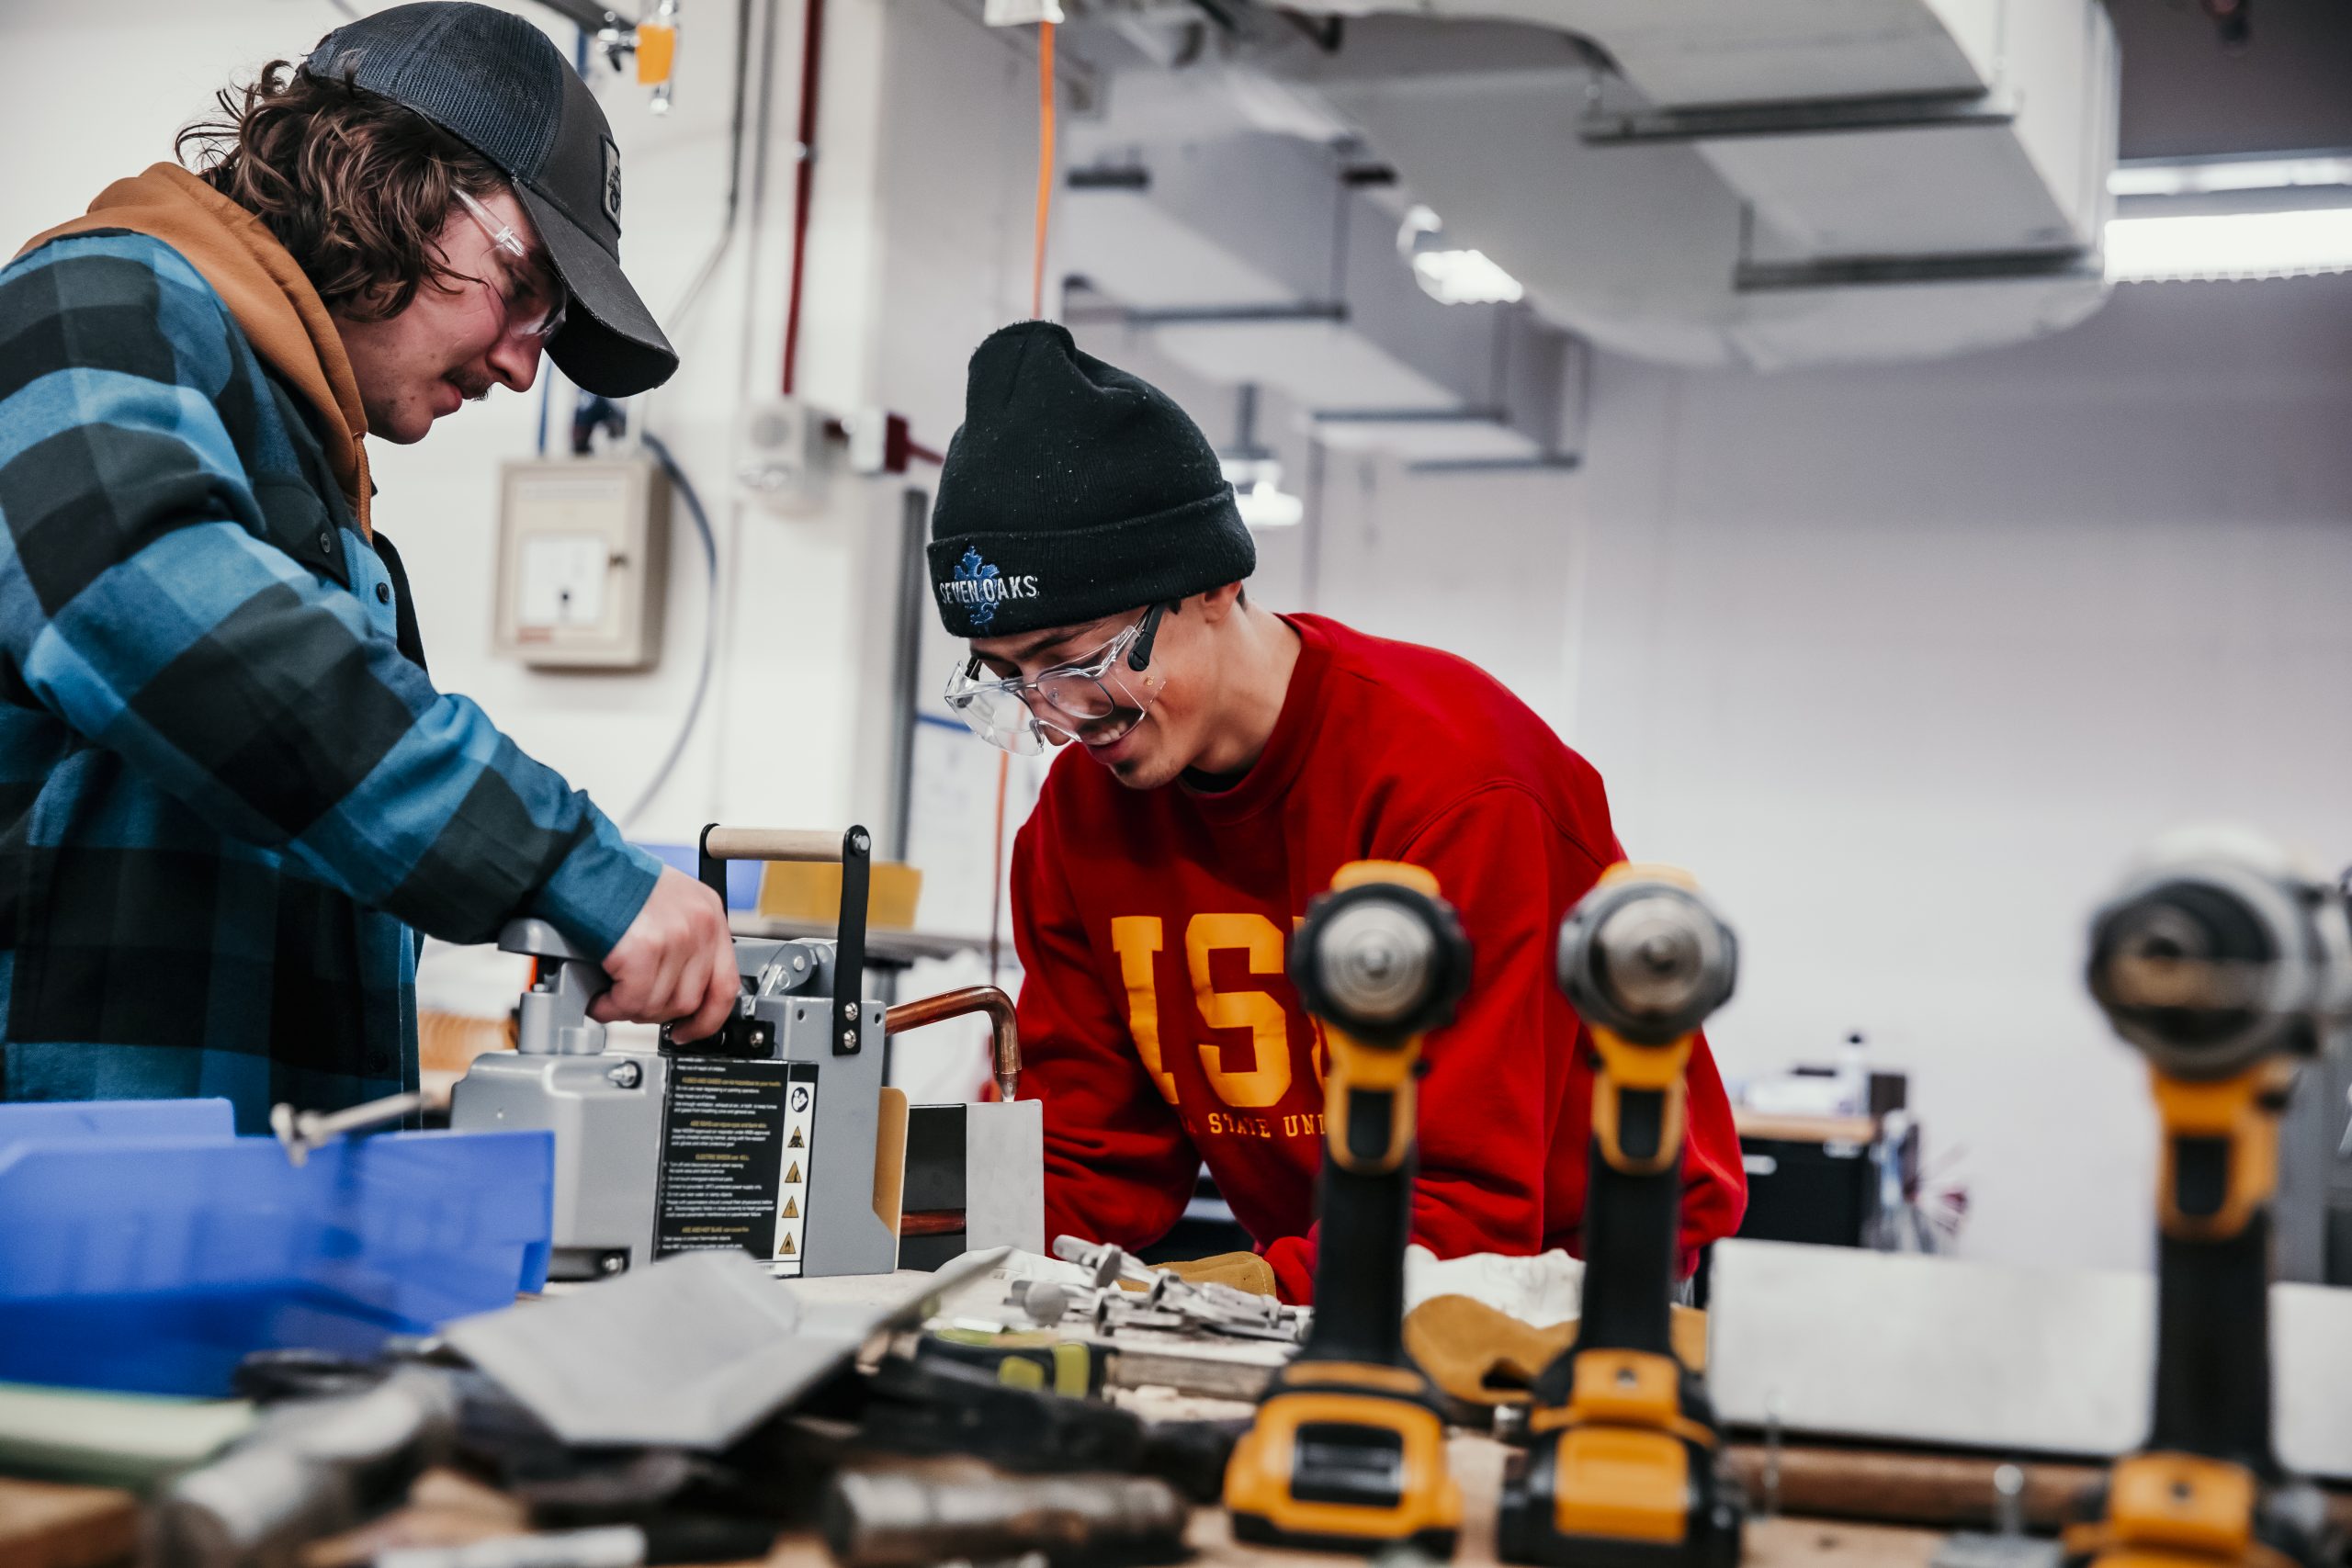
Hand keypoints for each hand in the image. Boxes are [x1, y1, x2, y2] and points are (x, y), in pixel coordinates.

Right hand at [591, 865, 737, 1040]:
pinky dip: (611, 1007)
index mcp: (709, 913)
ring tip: (610, 998)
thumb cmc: (612, 879)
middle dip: (655, 1013)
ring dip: (629, 1010)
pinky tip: (601, 999)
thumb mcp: (667, 902)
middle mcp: (699, 924)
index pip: (725, 984)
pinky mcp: (644, 949)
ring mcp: (675, 937)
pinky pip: (632, 1000)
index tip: (690, 1030)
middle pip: (690, 1000)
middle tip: (631, 1006)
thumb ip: (682, 940)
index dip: (707, 1018)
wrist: (578, 862)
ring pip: (660, 1005)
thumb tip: (675, 988)